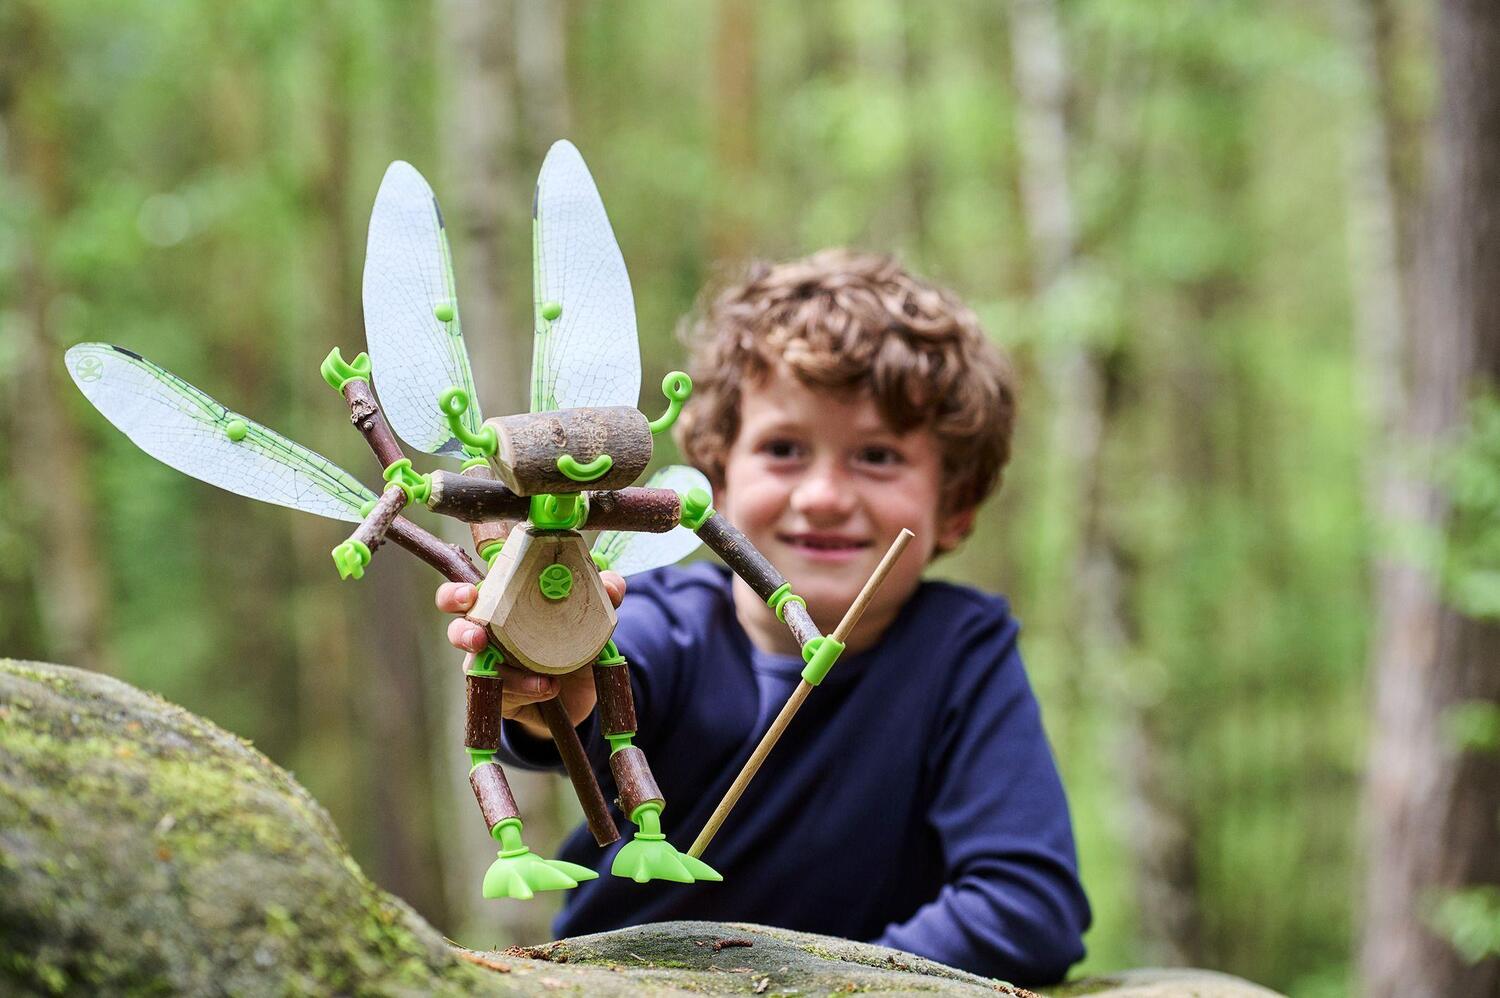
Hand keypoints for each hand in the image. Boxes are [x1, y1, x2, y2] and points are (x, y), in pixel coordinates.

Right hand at [436, 571, 625, 737]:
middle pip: (457, 626)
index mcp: (504, 606)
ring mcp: (491, 667)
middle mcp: (490, 634)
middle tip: (478, 635)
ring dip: (495, 667)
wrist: (581, 694)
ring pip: (475, 665)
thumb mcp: (591, 617)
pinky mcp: (501, 696)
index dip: (457, 594)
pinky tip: (548, 686)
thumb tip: (611, 584)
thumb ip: (603, 594)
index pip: (470, 592)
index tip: (470, 594)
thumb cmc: (575, 644)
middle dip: (460, 629)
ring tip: (533, 675)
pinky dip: (526, 687)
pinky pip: (504, 693)